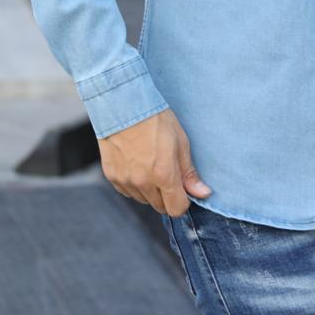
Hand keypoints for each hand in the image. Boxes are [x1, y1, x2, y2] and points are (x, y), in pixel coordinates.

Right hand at [97, 108, 211, 216]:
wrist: (123, 105)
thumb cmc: (155, 119)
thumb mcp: (180, 141)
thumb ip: (189, 172)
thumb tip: (203, 193)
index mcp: (164, 175)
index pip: (177, 209)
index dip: (183, 201)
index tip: (183, 188)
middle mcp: (143, 183)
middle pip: (160, 207)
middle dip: (167, 195)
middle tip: (168, 171)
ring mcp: (125, 181)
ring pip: (143, 200)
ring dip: (150, 190)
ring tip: (150, 164)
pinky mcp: (112, 177)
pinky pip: (128, 191)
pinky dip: (134, 184)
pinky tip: (136, 164)